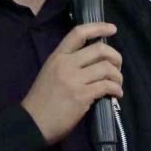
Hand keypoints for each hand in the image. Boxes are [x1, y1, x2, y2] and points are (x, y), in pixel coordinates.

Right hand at [22, 22, 122, 144]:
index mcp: (57, 56)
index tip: (112, 29)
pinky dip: (116, 89)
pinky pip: (107, 86)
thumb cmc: (41, 101)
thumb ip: (68, 65)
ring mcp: (74, 80)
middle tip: (118, 67)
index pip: (78, 33)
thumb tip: (94, 64)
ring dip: (118, 76)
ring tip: (117, 84)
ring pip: (106, 68)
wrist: (32, 123)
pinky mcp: (81, 96)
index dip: (98, 27)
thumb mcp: (50, 73)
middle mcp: (66, 64)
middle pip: (99, 50)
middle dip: (115, 57)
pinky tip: (116, 94)